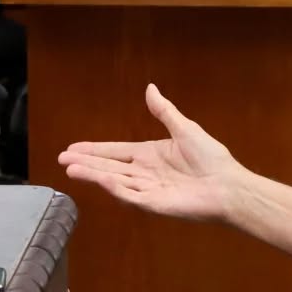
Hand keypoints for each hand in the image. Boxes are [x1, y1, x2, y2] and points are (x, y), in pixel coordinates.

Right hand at [58, 84, 246, 222]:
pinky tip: (100, 179)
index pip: (116, 152)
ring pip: (114, 180)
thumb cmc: (212, 158)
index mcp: (151, 155)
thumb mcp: (185, 128)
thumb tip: (150, 88)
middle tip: (62, 158)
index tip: (73, 147)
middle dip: (86, 162)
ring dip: (93, 174)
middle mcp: (145, 173)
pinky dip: (114, 187)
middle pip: (109, 166)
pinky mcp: (154, 204)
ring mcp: (148, 190)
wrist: (229, 185)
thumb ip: (164, 111)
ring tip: (70, 168)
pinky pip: (130, 195)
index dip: (95, 149)